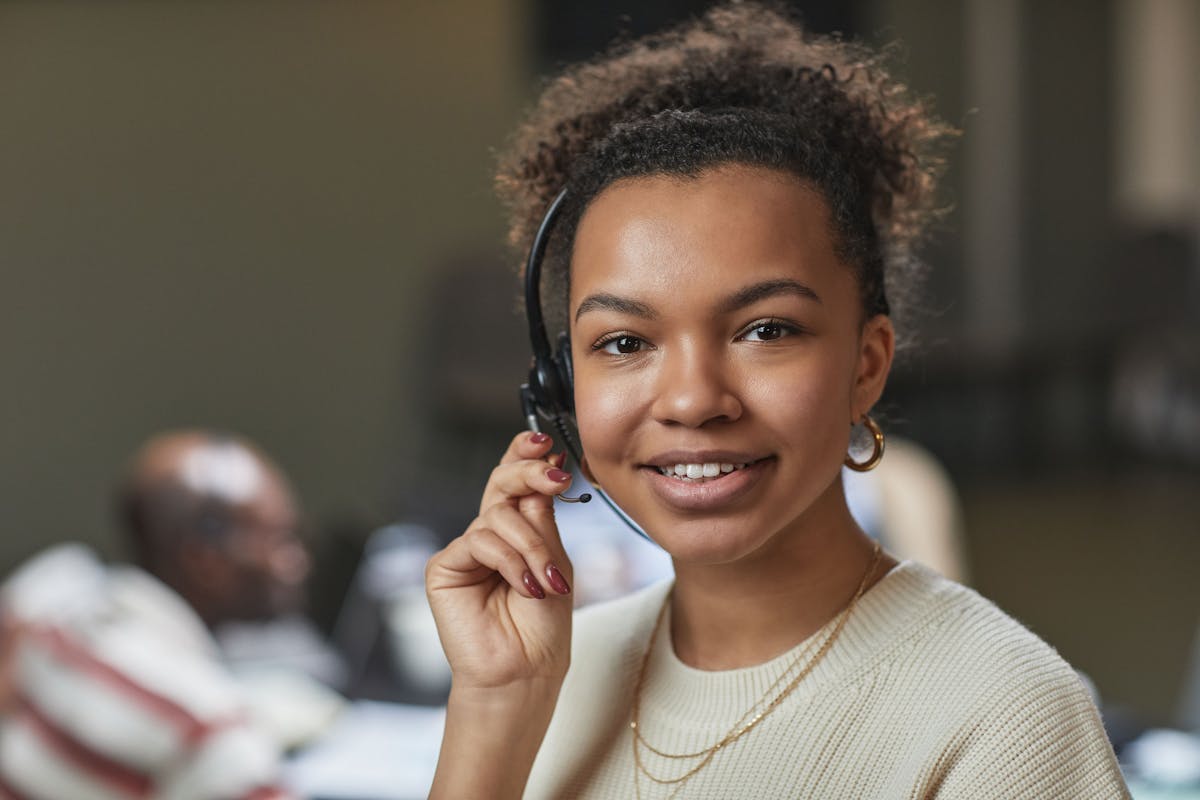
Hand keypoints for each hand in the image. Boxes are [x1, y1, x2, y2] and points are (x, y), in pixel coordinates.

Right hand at [425, 431, 575, 691]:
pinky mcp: (444, 567)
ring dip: (531, 547)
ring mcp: (466, 549)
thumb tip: (542, 466)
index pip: (516, 481)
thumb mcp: (556, 561)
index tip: (547, 442)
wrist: (526, 671)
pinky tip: (525, 587)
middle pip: (501, 483)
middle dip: (528, 471)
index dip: (526, 455)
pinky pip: (480, 541)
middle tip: (554, 475)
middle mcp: (490, 534)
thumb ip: (542, 518)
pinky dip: (509, 561)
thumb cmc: (544, 625)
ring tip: (546, 582)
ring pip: (498, 516)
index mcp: (518, 529)